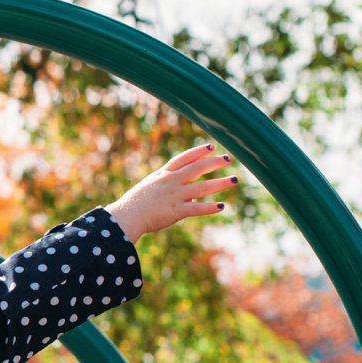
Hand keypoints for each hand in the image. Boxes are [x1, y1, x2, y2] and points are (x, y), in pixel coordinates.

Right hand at [104, 143, 240, 241]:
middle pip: (197, 169)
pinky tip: (222, 206)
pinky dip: (209, 208)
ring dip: (220, 183)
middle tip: (229, 158)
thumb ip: (172, 187)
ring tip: (234, 180)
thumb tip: (193, 194)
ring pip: (202, 187)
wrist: (126, 216)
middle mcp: (171, 182)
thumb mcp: (151, 188)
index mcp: (163, 175)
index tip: (212, 146)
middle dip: (214, 163)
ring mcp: (174, 196)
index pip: (184, 159)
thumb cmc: (136, 203)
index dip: (198, 152)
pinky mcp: (176, 211)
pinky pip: (196, 209)